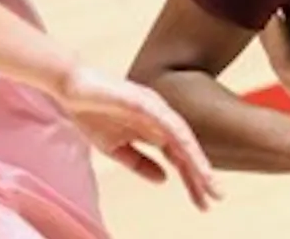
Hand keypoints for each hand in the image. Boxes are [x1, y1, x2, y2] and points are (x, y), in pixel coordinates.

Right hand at [57, 65, 220, 210]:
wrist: (71, 87)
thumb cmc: (93, 113)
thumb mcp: (116, 148)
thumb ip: (140, 163)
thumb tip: (164, 180)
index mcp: (156, 130)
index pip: (180, 159)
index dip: (192, 181)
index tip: (204, 204)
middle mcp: (161, 118)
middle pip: (186, 150)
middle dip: (201, 175)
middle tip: (218, 197)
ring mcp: (154, 107)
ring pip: (182, 136)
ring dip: (195, 158)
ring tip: (207, 179)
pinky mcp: (142, 99)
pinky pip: (164, 119)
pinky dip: (177, 135)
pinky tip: (186, 151)